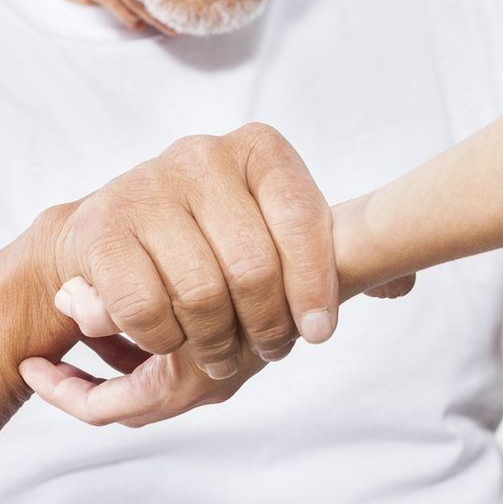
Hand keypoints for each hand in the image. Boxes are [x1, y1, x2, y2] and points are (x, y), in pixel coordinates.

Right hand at [29, 123, 338, 382]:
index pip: (302, 220)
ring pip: (201, 294)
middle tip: (267, 350)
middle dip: (266, 326)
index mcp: (259, 150)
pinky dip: (163, 339)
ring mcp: (146, 186)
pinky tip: (170, 338)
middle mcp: (202, 155)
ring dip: (215, 342)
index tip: (319, 331)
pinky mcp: (99, 229)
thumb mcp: (276, 234)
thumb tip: (403, 284)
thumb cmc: (209, 240)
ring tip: (219, 353)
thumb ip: (337, 255)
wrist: (109, 238)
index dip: (315, 286)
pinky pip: (147, 309)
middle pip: (253, 268)